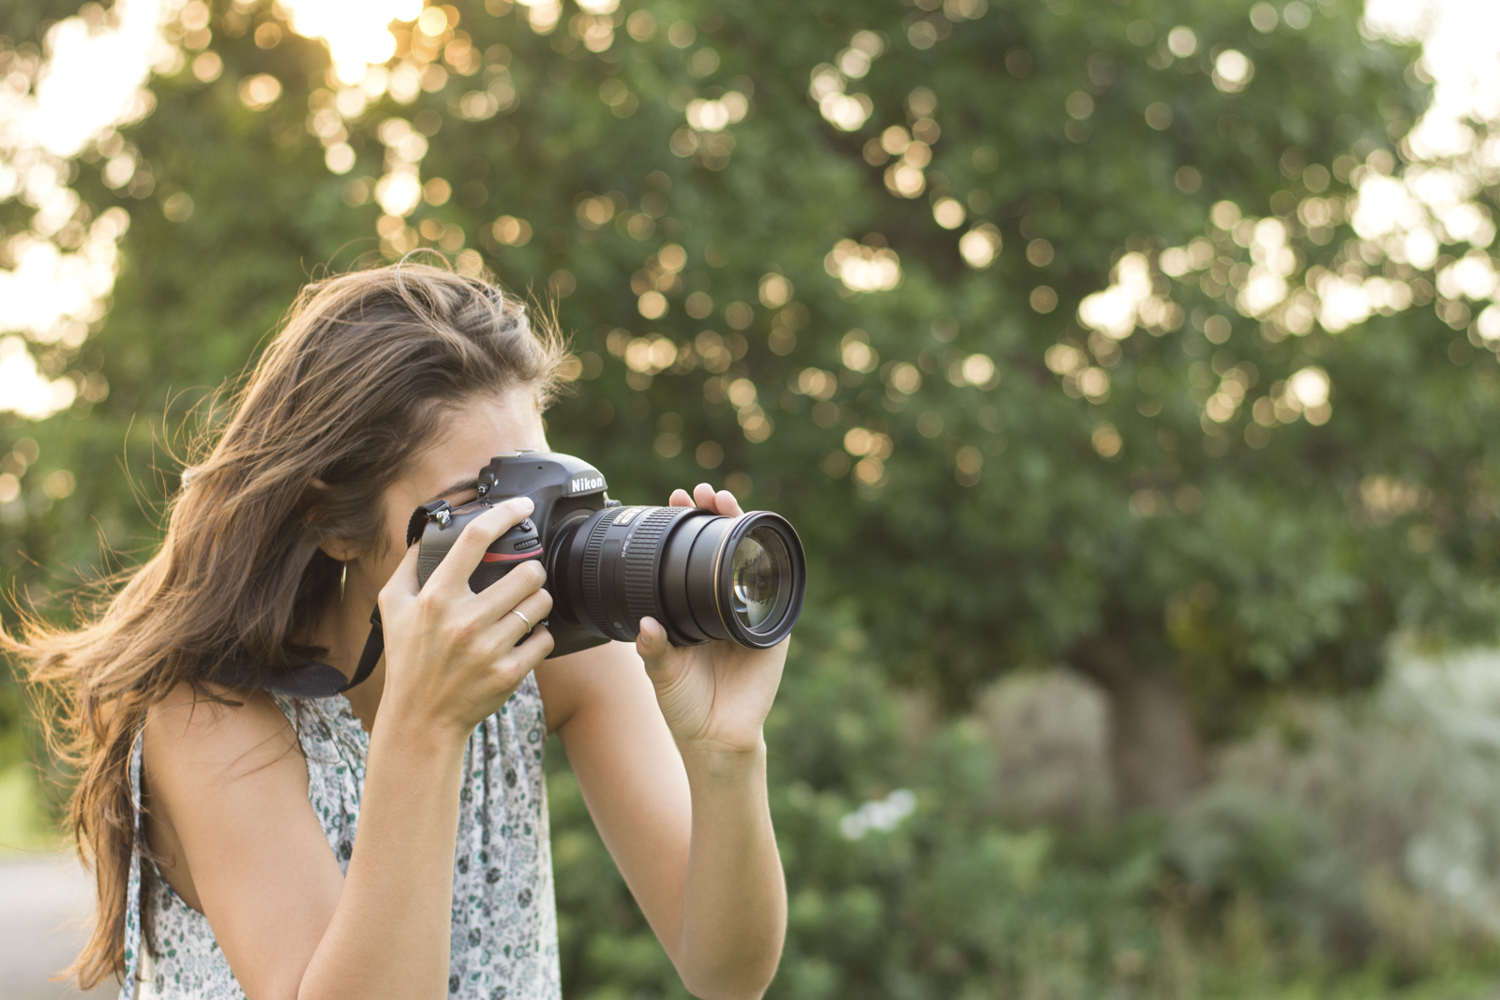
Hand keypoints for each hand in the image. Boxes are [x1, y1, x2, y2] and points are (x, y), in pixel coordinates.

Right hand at [377, 496, 554, 746]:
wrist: (421, 720)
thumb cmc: (408, 660)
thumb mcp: (393, 607)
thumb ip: (410, 566)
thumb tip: (428, 532)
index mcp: (436, 597)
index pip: (474, 540)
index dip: (503, 513)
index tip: (520, 505)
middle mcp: (464, 620)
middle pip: (526, 572)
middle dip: (531, 570)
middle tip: (524, 577)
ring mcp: (489, 647)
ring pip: (540, 602)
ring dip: (538, 600)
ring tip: (525, 606)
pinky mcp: (509, 672)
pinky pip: (545, 638)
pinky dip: (540, 634)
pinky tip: (525, 636)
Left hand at [635, 484, 788, 755]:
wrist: (717, 738)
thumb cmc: (685, 705)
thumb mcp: (661, 673)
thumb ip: (653, 651)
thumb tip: (645, 626)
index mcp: (690, 606)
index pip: (688, 555)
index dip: (684, 527)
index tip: (673, 501)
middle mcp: (719, 602)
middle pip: (721, 546)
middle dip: (715, 514)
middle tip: (703, 494)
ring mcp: (748, 611)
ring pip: (748, 558)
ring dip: (742, 526)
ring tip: (727, 503)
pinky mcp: (773, 627)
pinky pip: (777, 589)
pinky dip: (773, 562)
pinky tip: (762, 541)